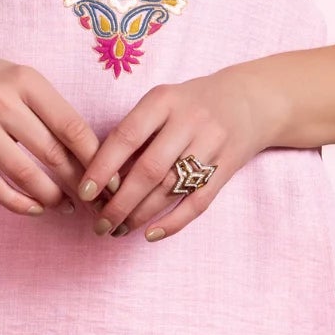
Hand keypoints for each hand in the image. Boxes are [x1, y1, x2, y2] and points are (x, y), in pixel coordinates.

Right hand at [0, 48, 97, 215]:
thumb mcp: (23, 79)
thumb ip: (51, 111)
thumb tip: (89, 156)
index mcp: (26, 81)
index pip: (71, 127)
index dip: (96, 159)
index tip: (110, 181)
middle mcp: (1, 102)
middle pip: (52, 153)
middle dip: (79, 183)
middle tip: (95, 202)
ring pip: (24, 174)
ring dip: (51, 197)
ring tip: (66, 206)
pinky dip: (17, 203)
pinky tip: (34, 209)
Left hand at [81, 67, 281, 241]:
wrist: (250, 100)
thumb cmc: (190, 104)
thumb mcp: (161, 102)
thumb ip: (134, 131)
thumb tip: (100, 177)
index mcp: (164, 100)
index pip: (126, 137)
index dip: (102, 168)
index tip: (84, 193)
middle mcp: (189, 121)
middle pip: (149, 170)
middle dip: (120, 202)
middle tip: (100, 224)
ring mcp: (212, 145)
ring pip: (171, 189)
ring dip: (141, 215)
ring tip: (118, 230)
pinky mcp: (227, 168)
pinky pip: (198, 202)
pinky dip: (173, 222)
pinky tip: (150, 234)